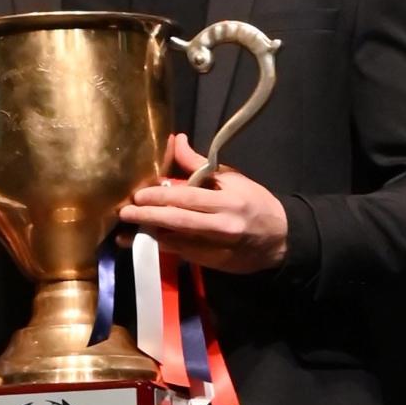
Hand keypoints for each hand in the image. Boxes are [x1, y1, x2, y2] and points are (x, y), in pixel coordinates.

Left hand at [119, 134, 287, 272]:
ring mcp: (217, 248)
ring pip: (177, 242)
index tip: (139, 194)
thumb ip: (199, 164)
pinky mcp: (213, 263)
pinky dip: (164, 247)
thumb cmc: (255, 203)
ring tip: (125, 232)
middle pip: (178, 221)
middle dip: (148, 217)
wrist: (281, 240)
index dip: (161, 196)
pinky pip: (183, 255)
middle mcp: (221, 226)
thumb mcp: (233, 179)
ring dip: (150, 236)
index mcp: (227, 201)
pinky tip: (145, 242)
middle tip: (125, 213)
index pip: (188, 198)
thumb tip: (175, 140)